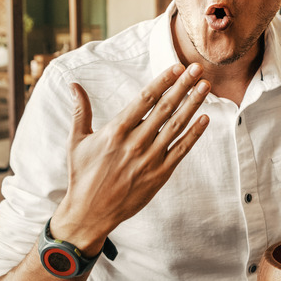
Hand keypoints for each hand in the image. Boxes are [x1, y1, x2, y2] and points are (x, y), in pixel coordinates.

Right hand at [50, 63, 210, 255]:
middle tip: (197, 68)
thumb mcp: (77, 141)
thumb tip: (74, 85)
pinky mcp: (160, 174)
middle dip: (183, 86)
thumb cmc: (82, 175)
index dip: (163, 81)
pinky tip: (205, 119)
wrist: (90, 213)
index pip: (145, 99)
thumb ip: (80, 111)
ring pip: (176, 126)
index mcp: (116, 131)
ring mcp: (150, 159)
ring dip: (193, 104)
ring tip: (205, 86)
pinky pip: (181, 150)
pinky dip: (195, 134)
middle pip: (165, 108)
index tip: (177, 67)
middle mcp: (135, 142)